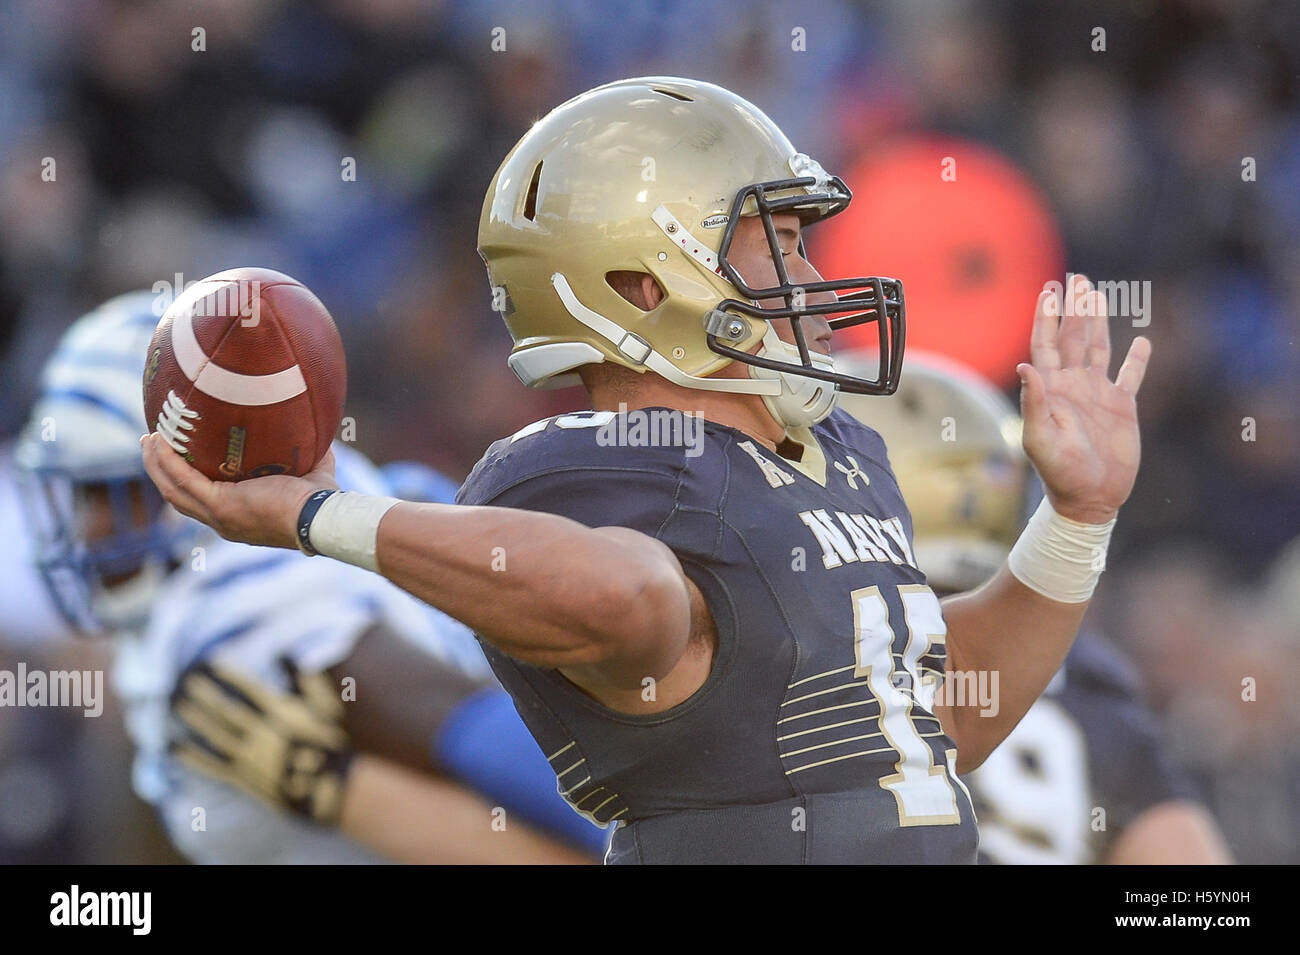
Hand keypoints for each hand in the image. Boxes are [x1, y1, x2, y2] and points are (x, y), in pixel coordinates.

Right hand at [141, 432, 336, 549]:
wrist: (320, 517)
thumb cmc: (321, 500)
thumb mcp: (309, 474)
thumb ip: (307, 455)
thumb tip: (316, 430)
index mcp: (237, 517)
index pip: (201, 500)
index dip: (183, 480)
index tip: (174, 458)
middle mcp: (223, 521)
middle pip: (178, 496)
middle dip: (160, 470)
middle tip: (151, 444)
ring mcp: (219, 515)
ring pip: (173, 489)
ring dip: (156, 463)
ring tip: (148, 438)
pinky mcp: (221, 504)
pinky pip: (183, 480)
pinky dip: (167, 462)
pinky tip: (159, 442)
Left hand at [170, 657, 353, 824]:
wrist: (331, 787)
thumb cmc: (332, 744)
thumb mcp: (327, 707)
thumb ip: (308, 680)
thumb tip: (284, 654)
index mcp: (281, 713)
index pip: (249, 689)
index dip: (229, 675)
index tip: (211, 663)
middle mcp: (261, 733)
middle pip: (226, 710)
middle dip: (204, 694)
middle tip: (186, 680)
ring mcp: (250, 757)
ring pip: (215, 735)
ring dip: (194, 720)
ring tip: (177, 706)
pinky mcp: (244, 778)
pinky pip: (213, 766)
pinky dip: (192, 758)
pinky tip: (175, 749)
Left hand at [1018, 274, 1151, 524]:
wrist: (1090, 498)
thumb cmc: (1059, 473)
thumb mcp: (1040, 439)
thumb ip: (1034, 402)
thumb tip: (1025, 365)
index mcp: (1050, 389)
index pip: (1046, 344)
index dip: (1046, 317)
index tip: (1049, 290)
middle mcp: (1072, 386)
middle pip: (1072, 337)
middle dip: (1073, 307)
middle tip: (1075, 277)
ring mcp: (1097, 394)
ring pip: (1098, 347)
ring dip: (1097, 321)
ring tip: (1096, 293)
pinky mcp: (1122, 407)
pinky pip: (1130, 376)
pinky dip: (1137, 360)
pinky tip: (1141, 341)